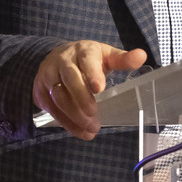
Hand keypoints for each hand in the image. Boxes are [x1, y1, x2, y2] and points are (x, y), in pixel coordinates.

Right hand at [33, 41, 147, 139]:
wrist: (57, 56)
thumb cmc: (87, 59)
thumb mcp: (106, 55)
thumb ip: (123, 59)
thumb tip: (142, 56)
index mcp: (83, 51)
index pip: (86, 60)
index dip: (92, 74)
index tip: (100, 88)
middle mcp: (63, 60)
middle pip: (70, 79)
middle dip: (82, 99)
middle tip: (94, 117)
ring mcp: (48, 75)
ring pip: (58, 96)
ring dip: (74, 116)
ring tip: (91, 128)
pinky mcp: (40, 90)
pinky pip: (51, 109)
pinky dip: (66, 122)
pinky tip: (80, 131)